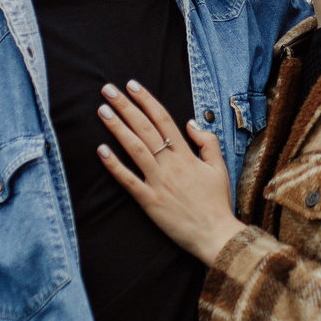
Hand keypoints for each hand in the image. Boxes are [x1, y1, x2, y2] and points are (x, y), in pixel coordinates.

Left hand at [95, 80, 243, 264]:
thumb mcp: (219, 167)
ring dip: (117, 128)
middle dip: (125, 106)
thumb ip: (207, 142)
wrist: (215, 234)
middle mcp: (170, 164)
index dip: (146, 101)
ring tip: (103, 111)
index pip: (163, 120)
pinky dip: (114, 165)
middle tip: (108, 90)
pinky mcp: (149, 201)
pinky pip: (128, 180)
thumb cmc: (217, 202)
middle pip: (144, 128)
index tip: (132, 85)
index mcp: (186, 155)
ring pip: (134, 149)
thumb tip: (190, 123)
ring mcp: (158, 182)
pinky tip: (101, 150)